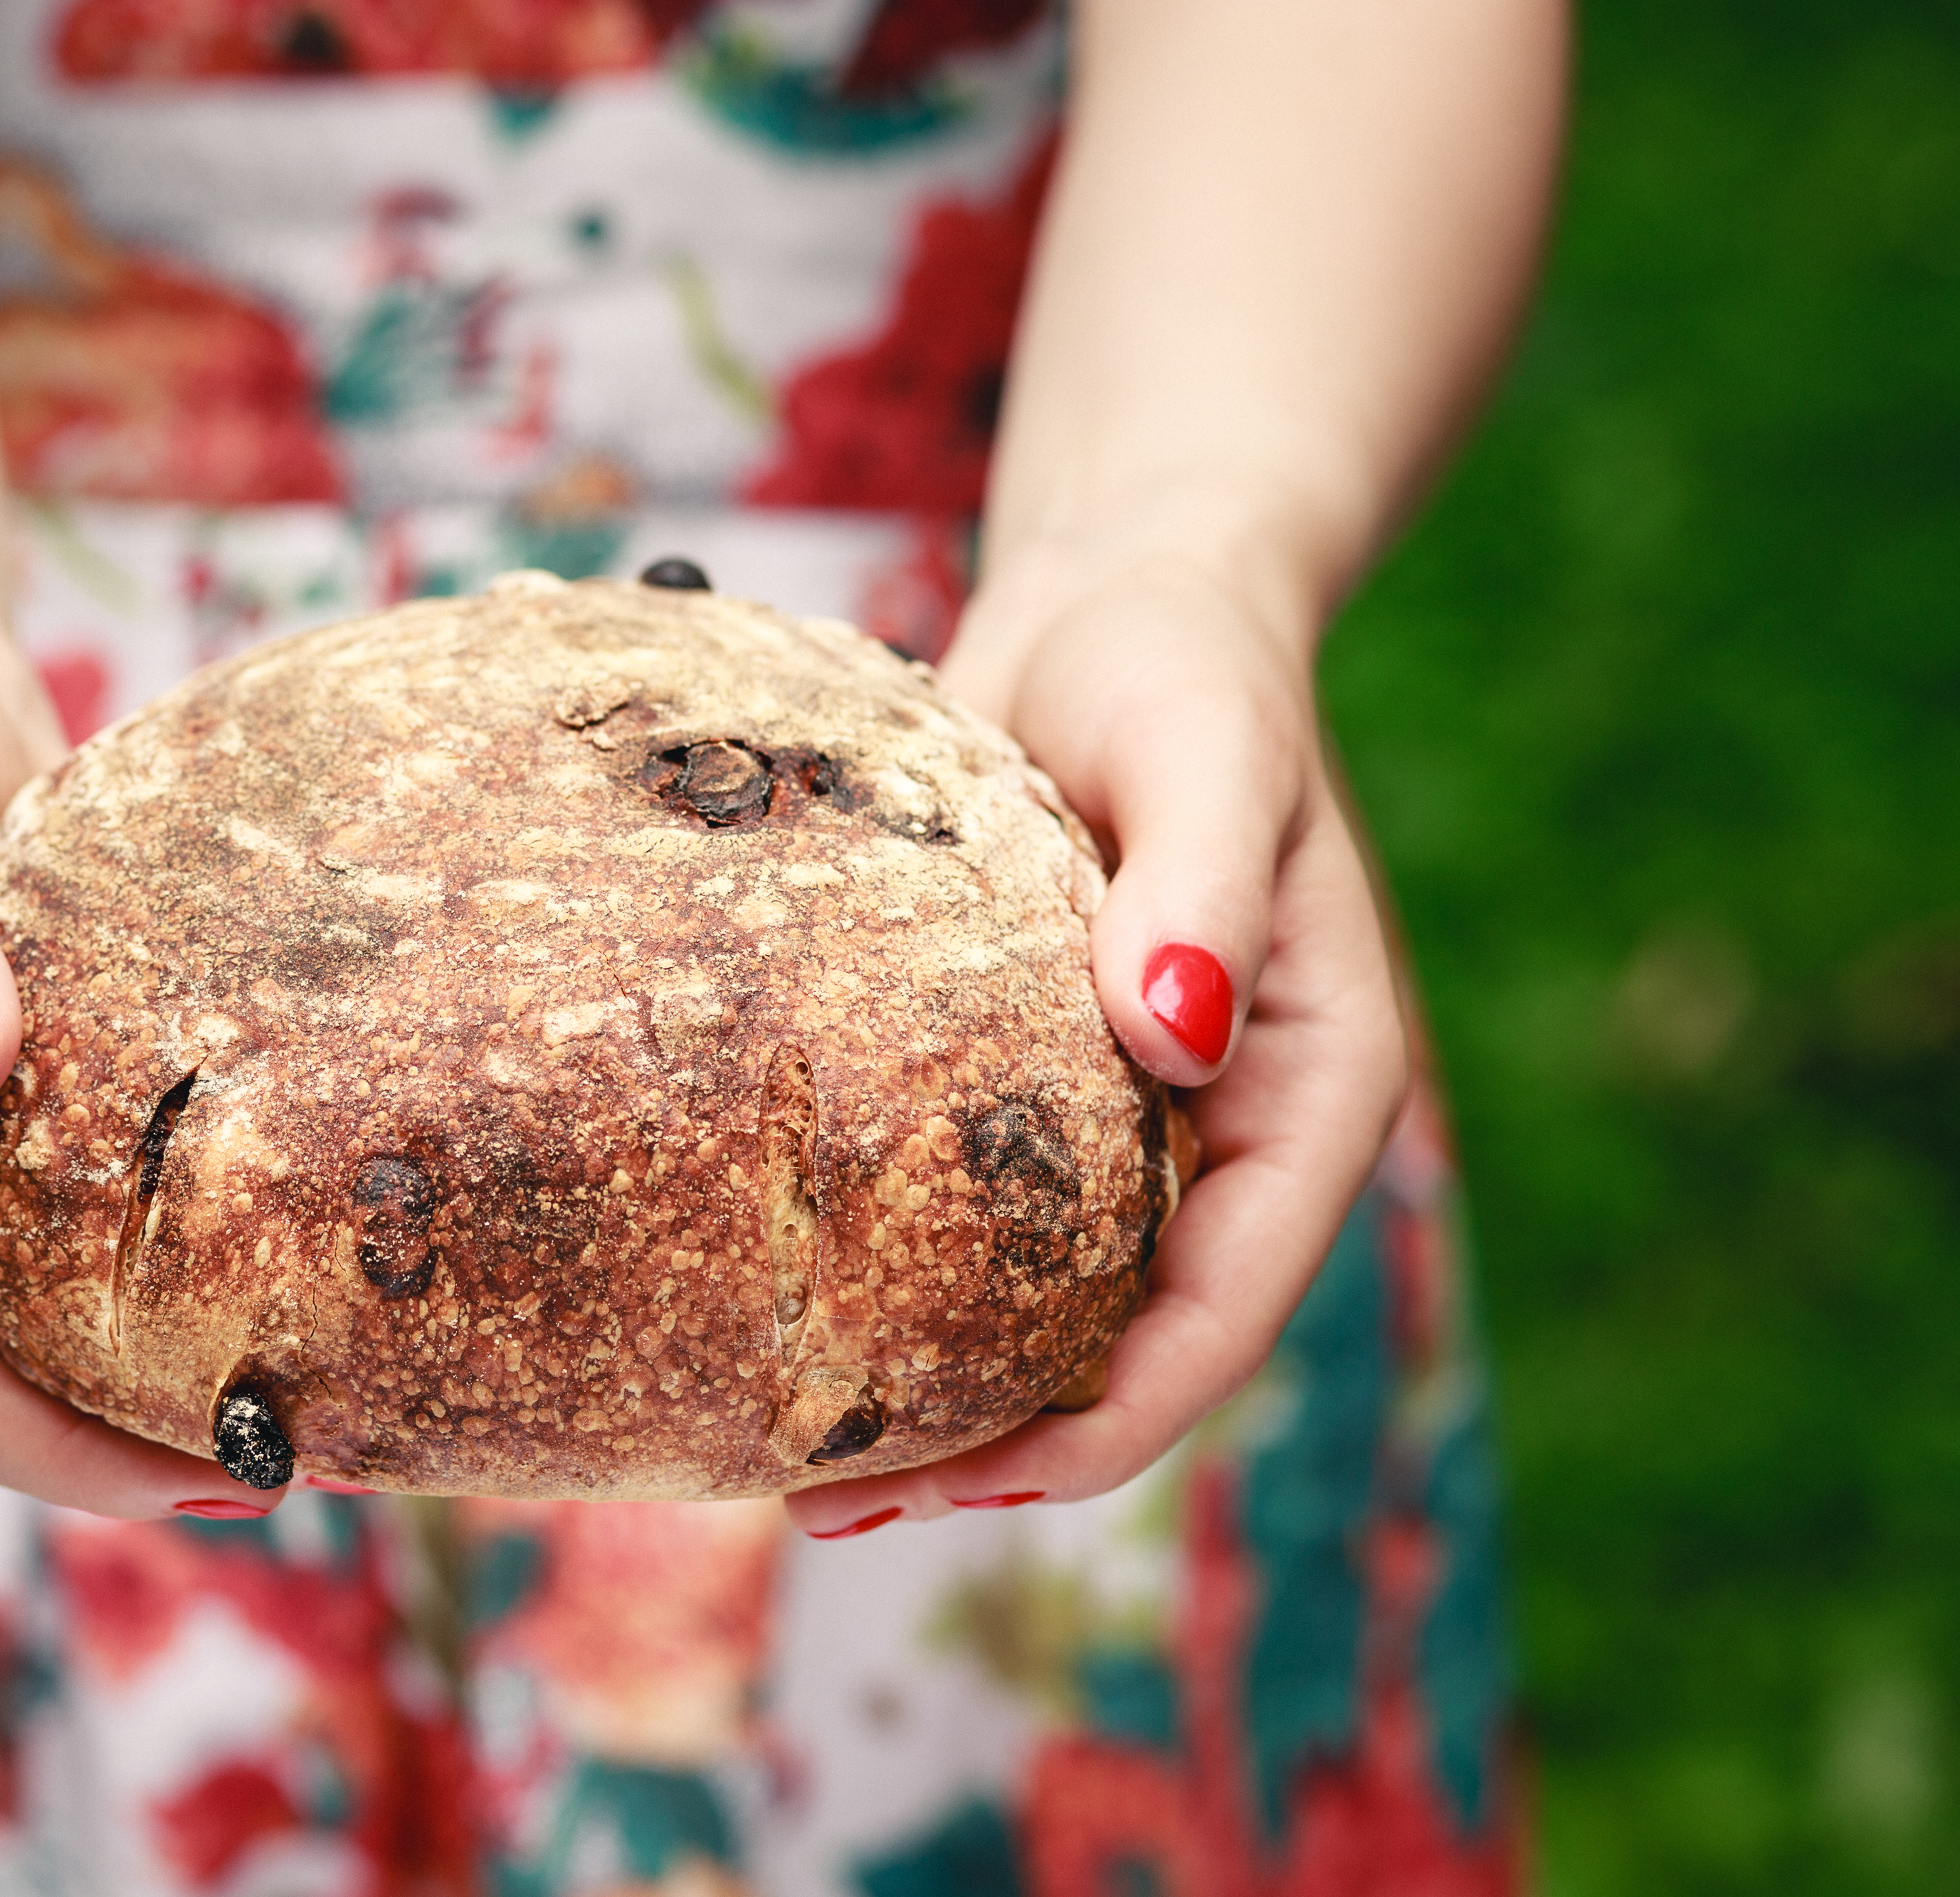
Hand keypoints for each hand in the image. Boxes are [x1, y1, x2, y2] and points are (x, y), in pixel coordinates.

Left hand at [788, 555, 1407, 1533]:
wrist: (1120, 601)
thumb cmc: (1178, 659)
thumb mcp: (1206, 750)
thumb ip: (1200, 889)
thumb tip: (1172, 1037)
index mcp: (1310, 1090)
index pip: (1224, 1304)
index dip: (1112, 1415)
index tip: (980, 1478)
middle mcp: (1227, 1131)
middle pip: (1129, 1345)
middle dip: (1000, 1446)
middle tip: (828, 1500)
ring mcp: (1136, 1119)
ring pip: (1049, 1307)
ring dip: (942, 1395)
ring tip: (792, 1466)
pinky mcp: (1041, 1082)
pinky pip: (983, 1222)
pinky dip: (906, 1287)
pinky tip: (794, 1318)